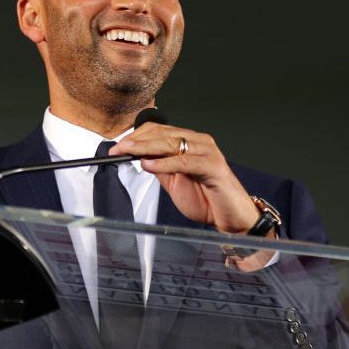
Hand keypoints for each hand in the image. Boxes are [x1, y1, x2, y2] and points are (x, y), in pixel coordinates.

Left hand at [108, 123, 266, 234]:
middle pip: (163, 134)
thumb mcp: (175, 181)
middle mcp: (199, 142)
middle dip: (136, 141)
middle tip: (117, 149)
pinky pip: (185, 161)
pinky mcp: (213, 166)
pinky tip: (149, 165)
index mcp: (190, 142)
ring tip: (128, 153)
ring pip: (172, 143)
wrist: (232, 217)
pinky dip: (165, 163)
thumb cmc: (207, 199)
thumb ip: (160, 167)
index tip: (117, 148)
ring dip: (146, 147)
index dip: (136, 137)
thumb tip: (138, 158)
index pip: (159, 130)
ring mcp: (207, 152)